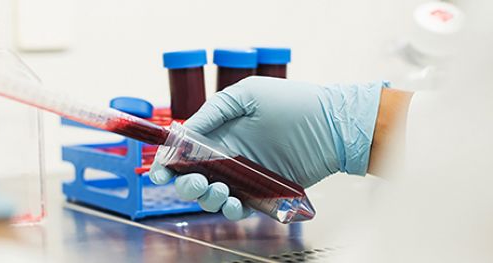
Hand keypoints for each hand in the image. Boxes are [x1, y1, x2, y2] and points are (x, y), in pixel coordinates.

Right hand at [150, 76, 385, 219]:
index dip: (167, 163)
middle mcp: (228, 157)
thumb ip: (213, 111)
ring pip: (212, 197)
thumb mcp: (248, 94)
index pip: (183, 152)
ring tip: (223, 191)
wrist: (333, 125)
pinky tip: (236, 203)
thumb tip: (184, 133)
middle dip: (185, 184)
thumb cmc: (294, 103)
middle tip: (197, 180)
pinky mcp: (263, 194)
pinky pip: (240, 208)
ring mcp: (245, 177)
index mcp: (219, 133)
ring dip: (208, 198)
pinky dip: (232, 210)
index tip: (160, 172)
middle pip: (191, 179)